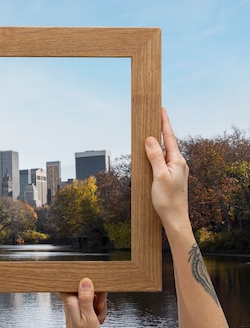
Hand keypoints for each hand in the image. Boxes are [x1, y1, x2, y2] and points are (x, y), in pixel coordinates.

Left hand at [58, 278, 106, 327]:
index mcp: (70, 301)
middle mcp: (71, 302)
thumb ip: (85, 298)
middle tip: (99, 307)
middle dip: (98, 297)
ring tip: (98, 316)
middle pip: (87, 289)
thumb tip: (85, 281)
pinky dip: (98, 311)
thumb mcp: (88, 317)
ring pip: (92, 297)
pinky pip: (93, 305)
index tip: (95, 289)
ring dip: (99, 306)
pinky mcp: (82, 311)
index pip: (77, 282)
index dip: (88, 284)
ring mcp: (77, 307)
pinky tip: (98, 318)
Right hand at [144, 108, 189, 230]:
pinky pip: (162, 160)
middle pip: (167, 142)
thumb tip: (150, 139)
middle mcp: (178, 163)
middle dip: (160, 129)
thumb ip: (154, 156)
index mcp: (177, 160)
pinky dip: (156, 154)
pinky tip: (150, 153)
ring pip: (164, 151)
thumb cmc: (167, 199)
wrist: (174, 218)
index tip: (161, 109)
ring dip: (157, 142)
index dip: (164, 123)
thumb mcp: (158, 175)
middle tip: (154, 116)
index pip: (169, 137)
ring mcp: (176, 170)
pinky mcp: (171, 176)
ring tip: (150, 132)